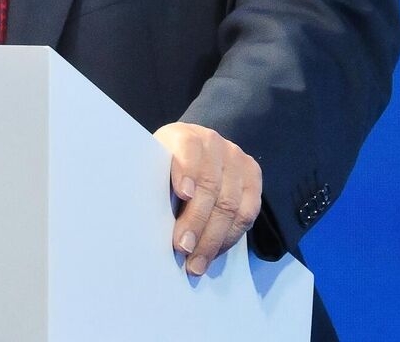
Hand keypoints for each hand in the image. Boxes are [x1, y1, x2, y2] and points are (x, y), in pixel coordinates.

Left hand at [153, 122, 261, 275]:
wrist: (193, 151)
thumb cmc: (165, 166)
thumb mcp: (154, 165)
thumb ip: (156, 182)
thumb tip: (146, 221)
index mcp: (184, 136)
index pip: (188, 151)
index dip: (187, 172)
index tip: (182, 195)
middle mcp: (214, 143)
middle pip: (211, 186)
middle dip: (197, 222)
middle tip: (183, 248)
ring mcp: (237, 159)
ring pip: (232, 204)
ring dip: (213, 239)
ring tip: (197, 262)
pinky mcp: (253, 177)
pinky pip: (248, 213)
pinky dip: (230, 237)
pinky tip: (215, 252)